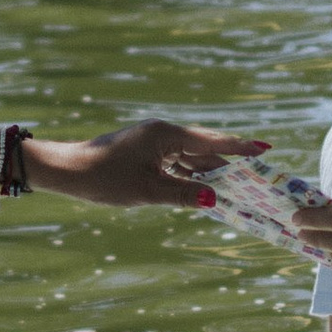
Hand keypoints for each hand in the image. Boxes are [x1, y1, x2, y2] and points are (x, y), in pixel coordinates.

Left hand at [26, 119, 266, 207]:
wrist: (66, 171)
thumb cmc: (104, 179)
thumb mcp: (147, 192)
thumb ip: (183, 195)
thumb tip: (214, 199)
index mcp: (165, 135)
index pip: (211, 141)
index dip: (239, 147)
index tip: (265, 148)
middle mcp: (162, 133)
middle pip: (203, 148)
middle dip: (228, 162)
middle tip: (256, 173)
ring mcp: (152, 141)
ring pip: (189, 156)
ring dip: (209, 171)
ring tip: (236, 185)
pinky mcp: (144, 151)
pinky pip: (175, 161)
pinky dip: (190, 174)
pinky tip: (202, 188)